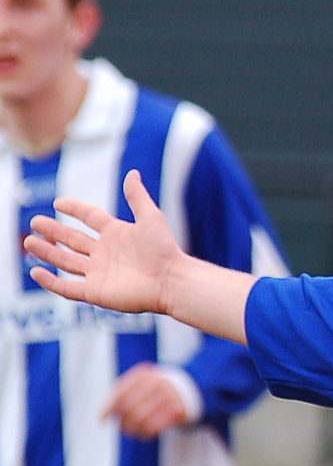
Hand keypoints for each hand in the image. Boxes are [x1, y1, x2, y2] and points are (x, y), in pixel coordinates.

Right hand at [25, 170, 182, 314]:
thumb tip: (133, 173)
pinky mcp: (95, 292)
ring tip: (29, 242)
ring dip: (47, 252)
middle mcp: (106, 253)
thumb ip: (137, 196)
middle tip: (35, 221)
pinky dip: (51, 282)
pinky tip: (36, 273)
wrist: (172, 281)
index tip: (59, 202)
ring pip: (66, 261)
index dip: (76, 209)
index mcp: (117, 234)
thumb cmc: (164, 250)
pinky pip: (68, 288)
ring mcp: (99, 273)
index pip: (90, 218)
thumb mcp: (150, 217)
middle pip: (73, 240)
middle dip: (53, 231)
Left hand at [105, 364, 191, 439]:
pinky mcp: (178, 410)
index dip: (108, 408)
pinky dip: (147, 433)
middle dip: (122, 422)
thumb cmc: (158, 389)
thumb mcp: (142, 383)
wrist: (193, 387)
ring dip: (134, 430)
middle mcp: (156, 383)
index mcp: (144, 375)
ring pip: (140, 420)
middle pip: (128, 409)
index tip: (102, 421)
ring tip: (134, 432)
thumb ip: (122, 394)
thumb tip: (103, 416)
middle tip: (123, 428)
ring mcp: (168, 396)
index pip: (119, 394)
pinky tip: (147, 434)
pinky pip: (154, 427)